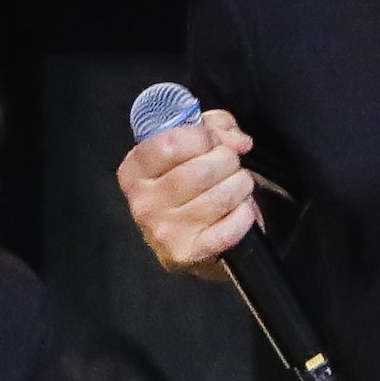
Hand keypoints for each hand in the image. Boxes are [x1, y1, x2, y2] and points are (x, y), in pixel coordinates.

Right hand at [120, 109, 258, 278]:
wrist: (199, 243)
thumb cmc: (195, 186)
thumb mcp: (196, 145)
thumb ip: (215, 127)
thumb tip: (238, 142)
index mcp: (134, 171)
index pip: (169, 143)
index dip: (202, 137)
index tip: (213, 141)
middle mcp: (143, 202)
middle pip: (200, 170)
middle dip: (228, 162)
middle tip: (231, 166)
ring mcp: (164, 231)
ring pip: (219, 197)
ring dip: (241, 186)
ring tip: (238, 186)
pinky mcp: (189, 253)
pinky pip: (230, 228)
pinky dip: (245, 214)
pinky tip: (241, 210)